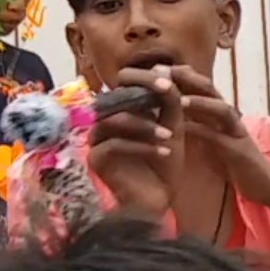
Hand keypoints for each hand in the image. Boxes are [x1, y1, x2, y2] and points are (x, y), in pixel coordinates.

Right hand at [88, 66, 184, 220]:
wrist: (157, 202)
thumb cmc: (162, 166)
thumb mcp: (173, 129)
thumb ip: (169, 102)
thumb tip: (165, 69)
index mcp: (121, 109)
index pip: (123, 81)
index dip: (145, 77)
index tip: (170, 82)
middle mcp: (103, 120)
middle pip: (114, 95)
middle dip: (143, 92)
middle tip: (168, 94)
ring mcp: (96, 139)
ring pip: (115, 119)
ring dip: (145, 125)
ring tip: (170, 137)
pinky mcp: (96, 158)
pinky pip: (115, 144)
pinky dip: (142, 147)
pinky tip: (163, 153)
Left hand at [172, 66, 269, 204]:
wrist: (261, 183)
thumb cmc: (229, 158)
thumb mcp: (207, 136)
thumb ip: (192, 120)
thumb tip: (166, 108)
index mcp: (217, 112)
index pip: (199, 86)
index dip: (179, 75)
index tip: (154, 67)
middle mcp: (227, 117)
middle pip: (209, 89)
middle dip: (186, 78)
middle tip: (161, 70)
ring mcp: (235, 132)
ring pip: (220, 109)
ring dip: (200, 102)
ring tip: (178, 98)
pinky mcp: (238, 150)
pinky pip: (219, 138)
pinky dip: (202, 132)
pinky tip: (185, 128)